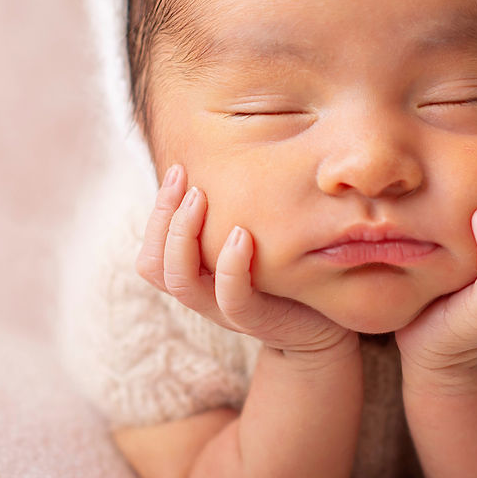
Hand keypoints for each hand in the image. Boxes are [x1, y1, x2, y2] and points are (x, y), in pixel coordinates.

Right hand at [135, 164, 354, 359]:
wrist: (324, 325)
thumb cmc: (287, 273)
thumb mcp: (256, 238)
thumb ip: (234, 212)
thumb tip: (227, 152)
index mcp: (196, 276)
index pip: (151, 252)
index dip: (156, 211)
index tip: (178, 168)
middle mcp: (203, 294)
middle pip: (154, 265)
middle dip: (162, 216)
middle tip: (184, 178)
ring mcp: (226, 311)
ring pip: (181, 282)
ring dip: (184, 235)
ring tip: (200, 197)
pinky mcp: (258, 320)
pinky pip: (231, 298)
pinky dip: (231, 265)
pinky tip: (242, 234)